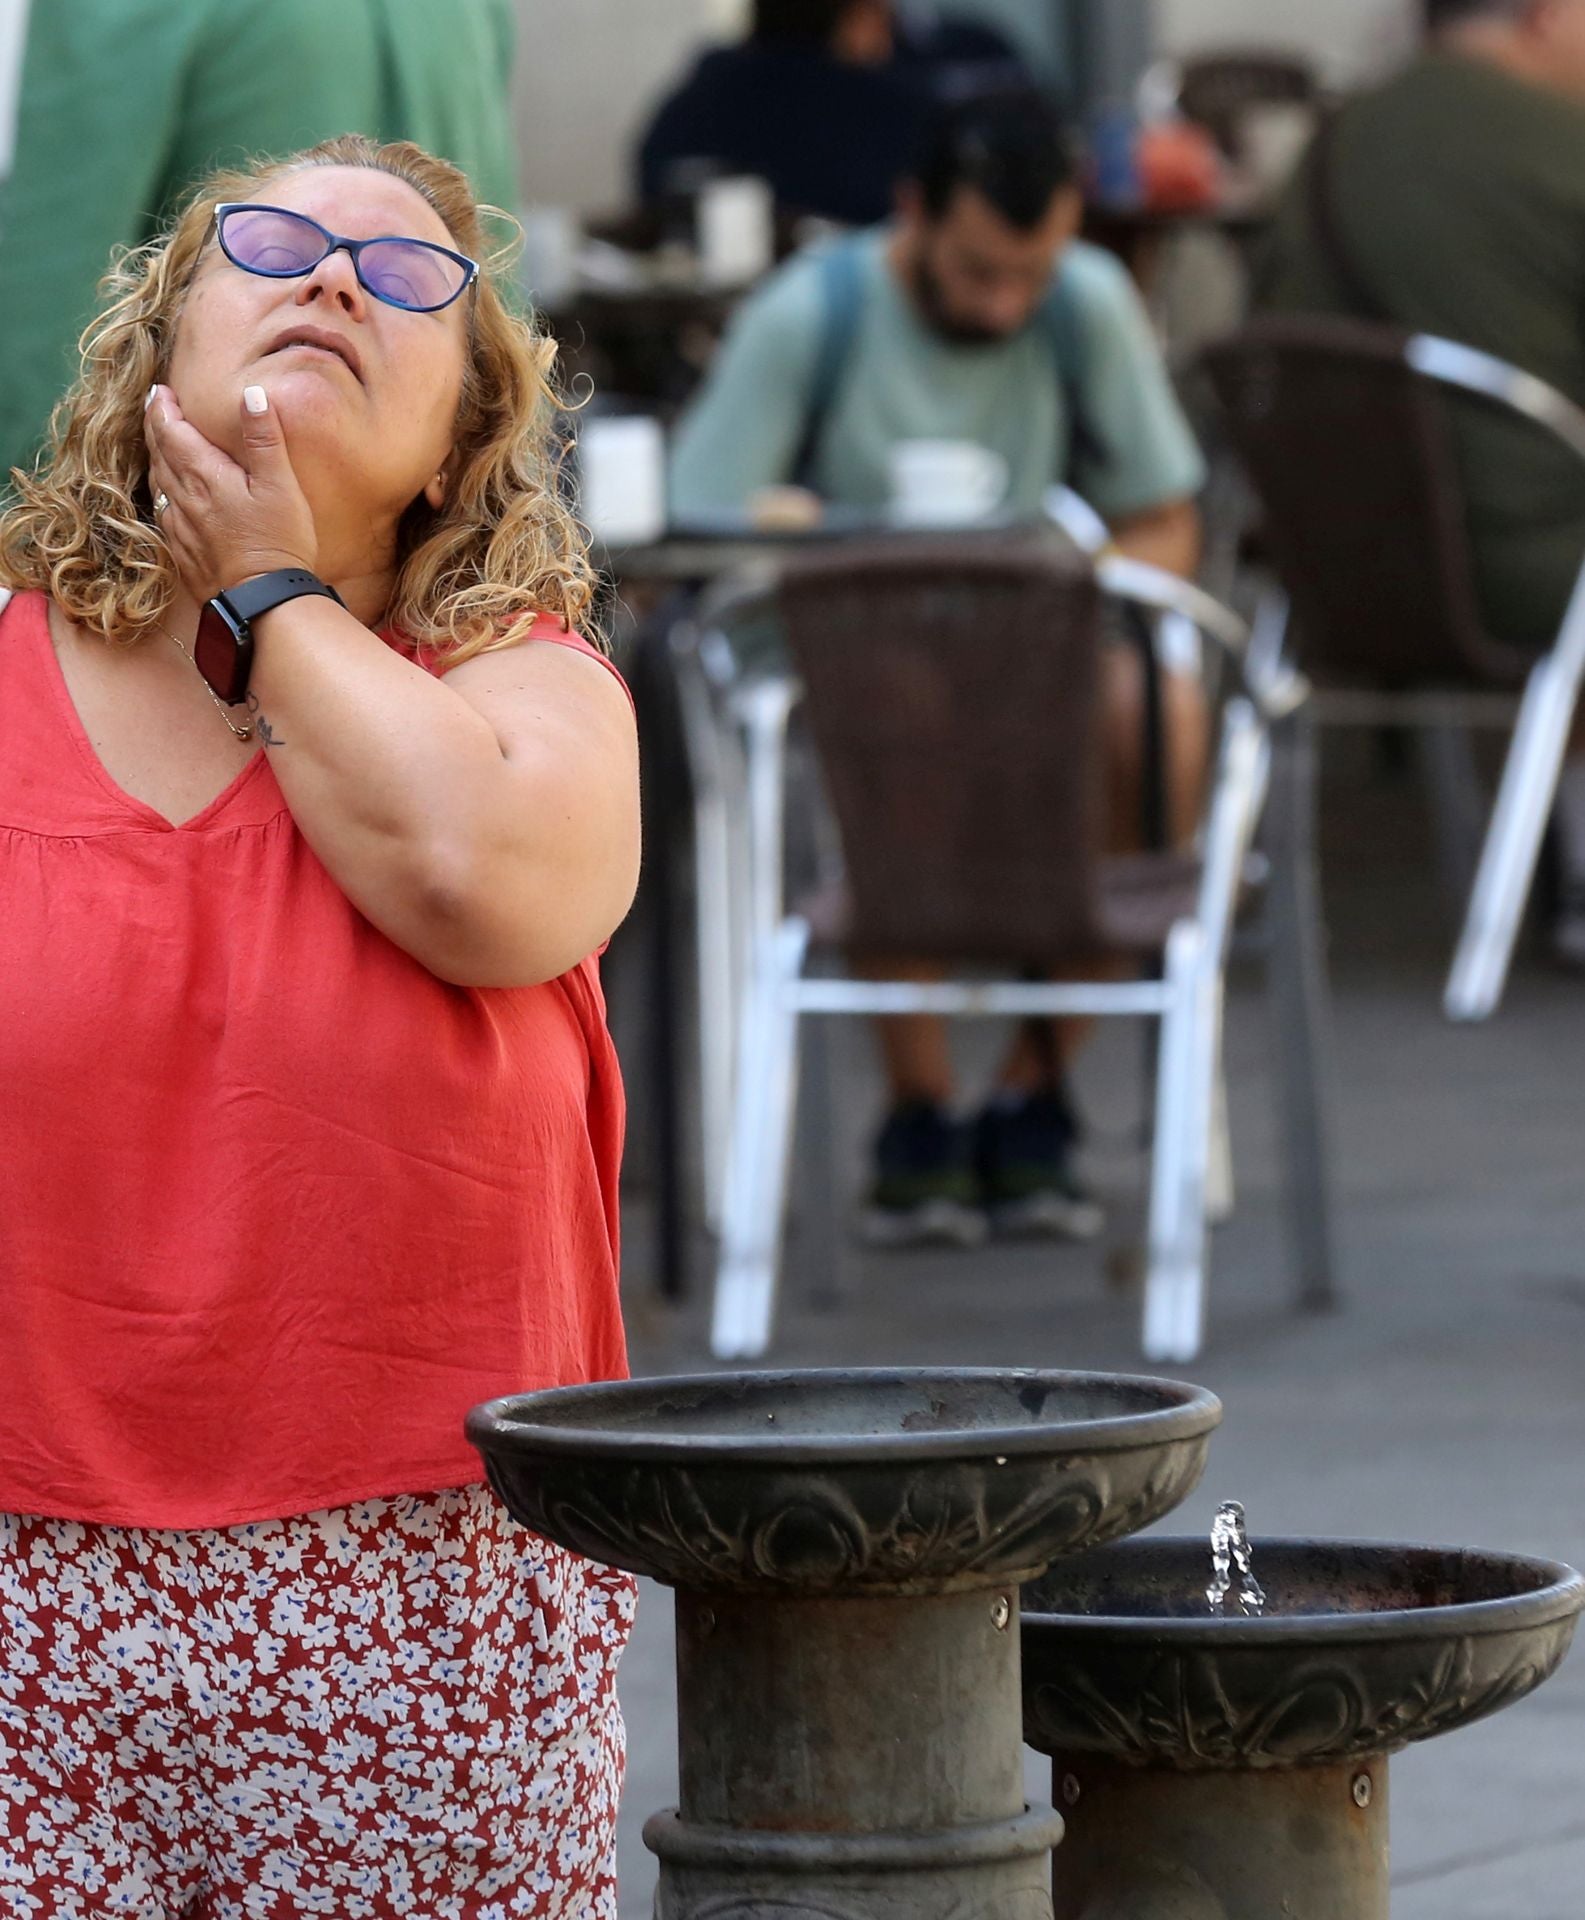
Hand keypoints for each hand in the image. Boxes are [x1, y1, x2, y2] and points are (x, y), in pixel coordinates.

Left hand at [145, 384, 318, 601]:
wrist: (262, 602)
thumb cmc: (277, 543)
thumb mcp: (280, 486)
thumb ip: (264, 438)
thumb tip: (252, 394)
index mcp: (204, 475)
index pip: (171, 431)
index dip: (162, 408)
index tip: (161, 391)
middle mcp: (184, 498)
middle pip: (159, 453)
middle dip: (156, 427)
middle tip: (157, 409)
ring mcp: (180, 527)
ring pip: (158, 482)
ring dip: (156, 458)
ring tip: (161, 445)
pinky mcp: (183, 552)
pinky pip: (164, 512)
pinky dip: (163, 492)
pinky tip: (171, 496)